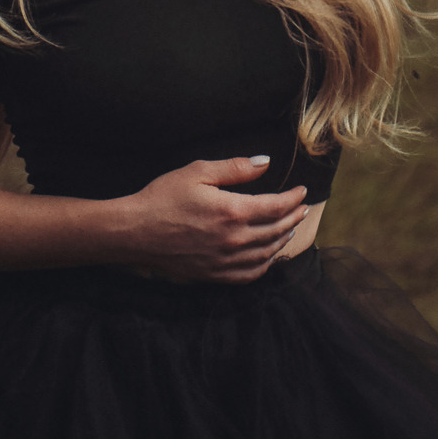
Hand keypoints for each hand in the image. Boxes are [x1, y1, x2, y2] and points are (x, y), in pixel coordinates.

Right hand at [121, 157, 308, 282]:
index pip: (275, 206)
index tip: (301, 191)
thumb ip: (235, 168)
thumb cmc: (163, 197)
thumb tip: (265, 163)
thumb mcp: (198, 172)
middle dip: (293, 218)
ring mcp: (225, 261)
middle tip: (302, 209)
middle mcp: (234, 240)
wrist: (135, 231)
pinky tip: (268, 257)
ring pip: (266, 254)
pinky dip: (265, 265)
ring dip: (282, 240)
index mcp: (232, 212)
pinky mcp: (214, 275)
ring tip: (290, 229)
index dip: (292, 198)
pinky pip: (249, 275)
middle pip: (276, 230)